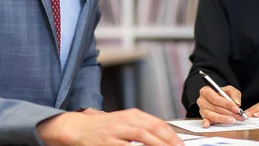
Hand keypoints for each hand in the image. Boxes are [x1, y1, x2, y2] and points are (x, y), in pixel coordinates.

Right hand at [37, 108, 183, 145]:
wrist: (78, 127)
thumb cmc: (103, 127)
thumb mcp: (124, 122)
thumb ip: (141, 127)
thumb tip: (163, 136)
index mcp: (132, 115)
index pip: (157, 123)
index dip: (171, 134)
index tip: (180, 143)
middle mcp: (126, 121)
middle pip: (152, 129)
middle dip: (167, 140)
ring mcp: (116, 132)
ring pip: (141, 136)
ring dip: (156, 144)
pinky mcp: (107, 142)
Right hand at [196, 85, 246, 127]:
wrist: (221, 99)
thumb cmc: (223, 94)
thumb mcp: (230, 90)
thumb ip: (234, 94)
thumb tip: (236, 103)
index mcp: (206, 91)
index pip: (216, 98)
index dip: (226, 104)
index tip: (236, 109)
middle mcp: (202, 100)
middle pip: (215, 108)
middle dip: (228, 112)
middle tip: (238, 115)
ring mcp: (202, 109)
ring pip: (212, 115)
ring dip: (223, 119)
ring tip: (232, 120)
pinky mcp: (204, 117)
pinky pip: (206, 121)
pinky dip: (207, 123)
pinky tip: (207, 125)